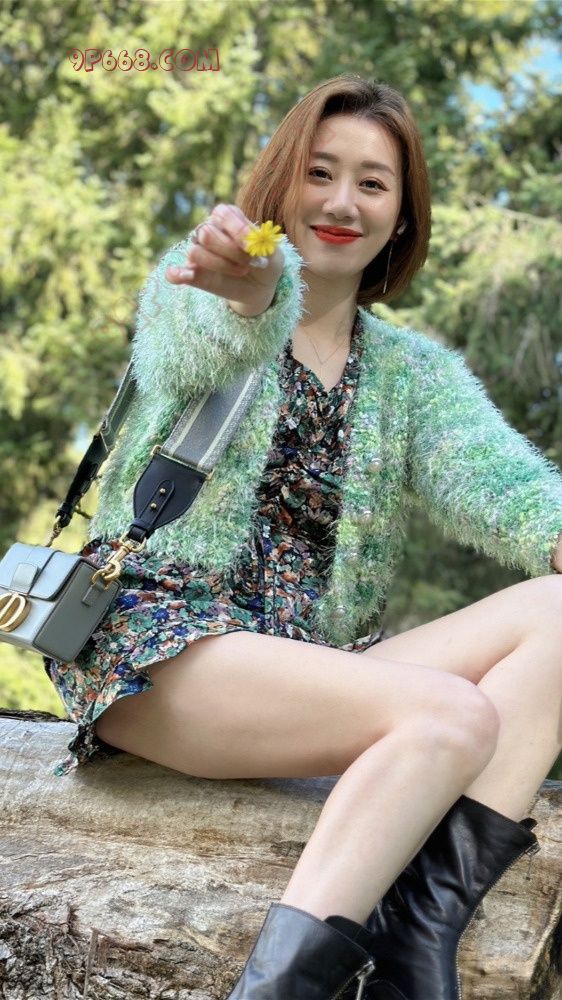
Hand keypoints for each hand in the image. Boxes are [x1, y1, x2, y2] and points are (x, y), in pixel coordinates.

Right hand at [165, 203, 284, 314]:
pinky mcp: (192, 274)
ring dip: (220, 265)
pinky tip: (186, 276)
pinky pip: (173, 272)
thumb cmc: (266, 263)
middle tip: (248, 262)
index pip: (222, 213)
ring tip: (240, 271)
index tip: (252, 248)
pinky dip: (176, 274)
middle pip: (207, 233)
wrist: (261, 286)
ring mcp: (199, 252)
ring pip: (195, 252)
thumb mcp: (273, 252)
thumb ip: (262, 243)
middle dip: (231, 251)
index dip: (237, 230)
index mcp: (227, 216)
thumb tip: (249, 243)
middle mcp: (209, 230)